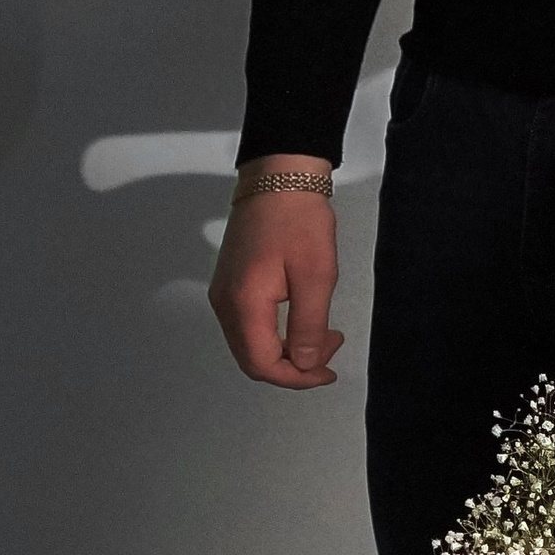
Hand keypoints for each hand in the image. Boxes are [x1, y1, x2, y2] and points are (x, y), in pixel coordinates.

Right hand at [209, 178, 343, 388]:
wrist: (278, 177)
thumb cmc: (299, 220)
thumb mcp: (316, 275)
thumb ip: (309, 326)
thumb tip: (306, 364)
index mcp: (243, 304)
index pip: (262, 364)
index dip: (297, 378)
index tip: (328, 371)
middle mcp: (225, 304)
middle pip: (253, 360)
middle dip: (294, 366)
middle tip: (330, 349)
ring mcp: (225, 294)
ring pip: (251, 345)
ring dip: (287, 351)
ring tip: (324, 334)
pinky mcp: (232, 284)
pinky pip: (250, 326)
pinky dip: (277, 334)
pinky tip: (304, 320)